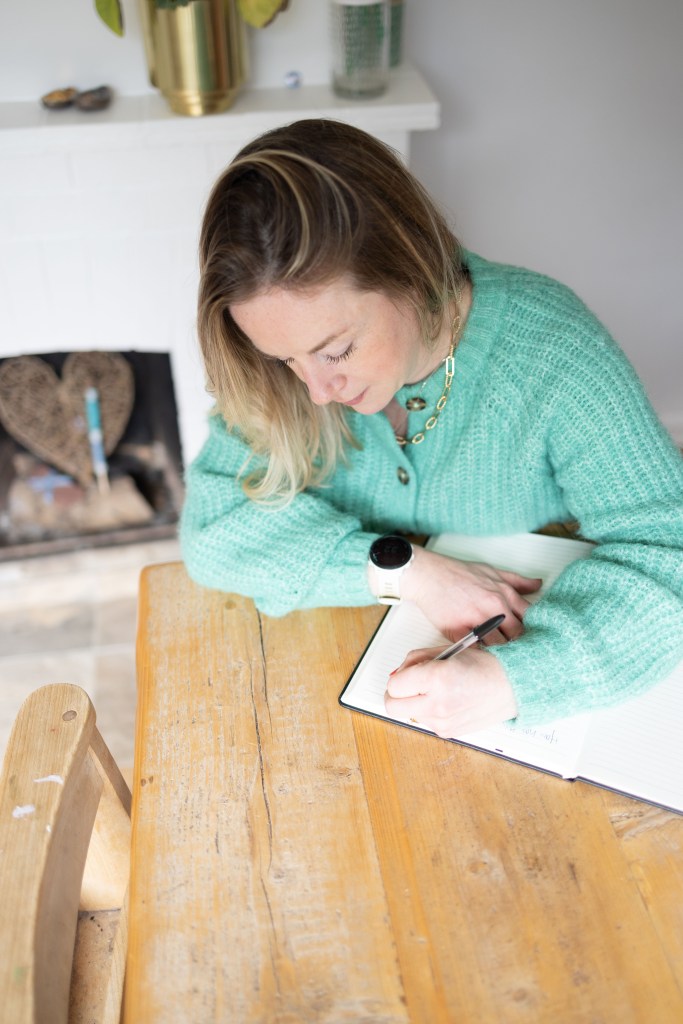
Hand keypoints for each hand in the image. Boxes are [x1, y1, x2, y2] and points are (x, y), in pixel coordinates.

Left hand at [384, 647, 516, 736]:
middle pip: (393, 706)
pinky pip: (425, 722)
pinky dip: (428, 712)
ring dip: (414, 703)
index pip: (394, 685)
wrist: (513, 685)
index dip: (398, 677)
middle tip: (408, 685)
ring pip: (408, 714)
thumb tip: (397, 673)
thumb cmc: (485, 665)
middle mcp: (439, 704)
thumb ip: (416, 660)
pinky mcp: (448, 732)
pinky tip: (446, 700)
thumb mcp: (448, 651)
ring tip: (437, 690)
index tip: (406, 673)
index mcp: (438, 678)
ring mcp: (443, 722)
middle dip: (396, 694)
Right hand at [401, 546, 541, 641]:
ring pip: (499, 646)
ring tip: (500, 657)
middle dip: (517, 644)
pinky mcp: (460, 631)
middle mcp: (494, 608)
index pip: (528, 619)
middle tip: (516, 651)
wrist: (428, 575)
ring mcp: (477, 620)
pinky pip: (476, 650)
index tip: (531, 637)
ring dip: (500, 652)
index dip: (531, 630)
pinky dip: (480, 654)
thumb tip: (538, 585)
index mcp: (504, 594)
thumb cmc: (457, 573)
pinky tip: (481, 655)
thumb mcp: (492, 571)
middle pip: (517, 636)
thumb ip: (517, 581)